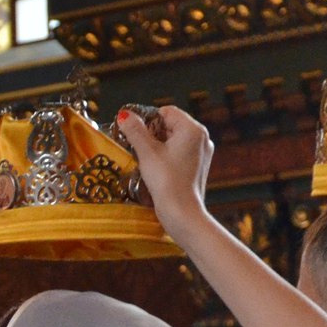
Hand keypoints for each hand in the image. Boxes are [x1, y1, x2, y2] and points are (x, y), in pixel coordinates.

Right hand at [120, 105, 218, 245]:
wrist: (182, 213)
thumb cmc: (166, 182)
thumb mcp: (147, 153)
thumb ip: (135, 131)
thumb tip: (124, 114)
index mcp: (193, 129)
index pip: (166, 112)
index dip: (148, 120)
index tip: (135, 134)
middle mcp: (202, 138)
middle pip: (171, 125)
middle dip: (152, 134)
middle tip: (139, 148)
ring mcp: (202, 153)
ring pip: (174, 140)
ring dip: (158, 146)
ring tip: (147, 160)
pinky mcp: (199, 167)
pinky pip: (180, 153)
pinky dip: (167, 157)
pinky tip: (157, 169)